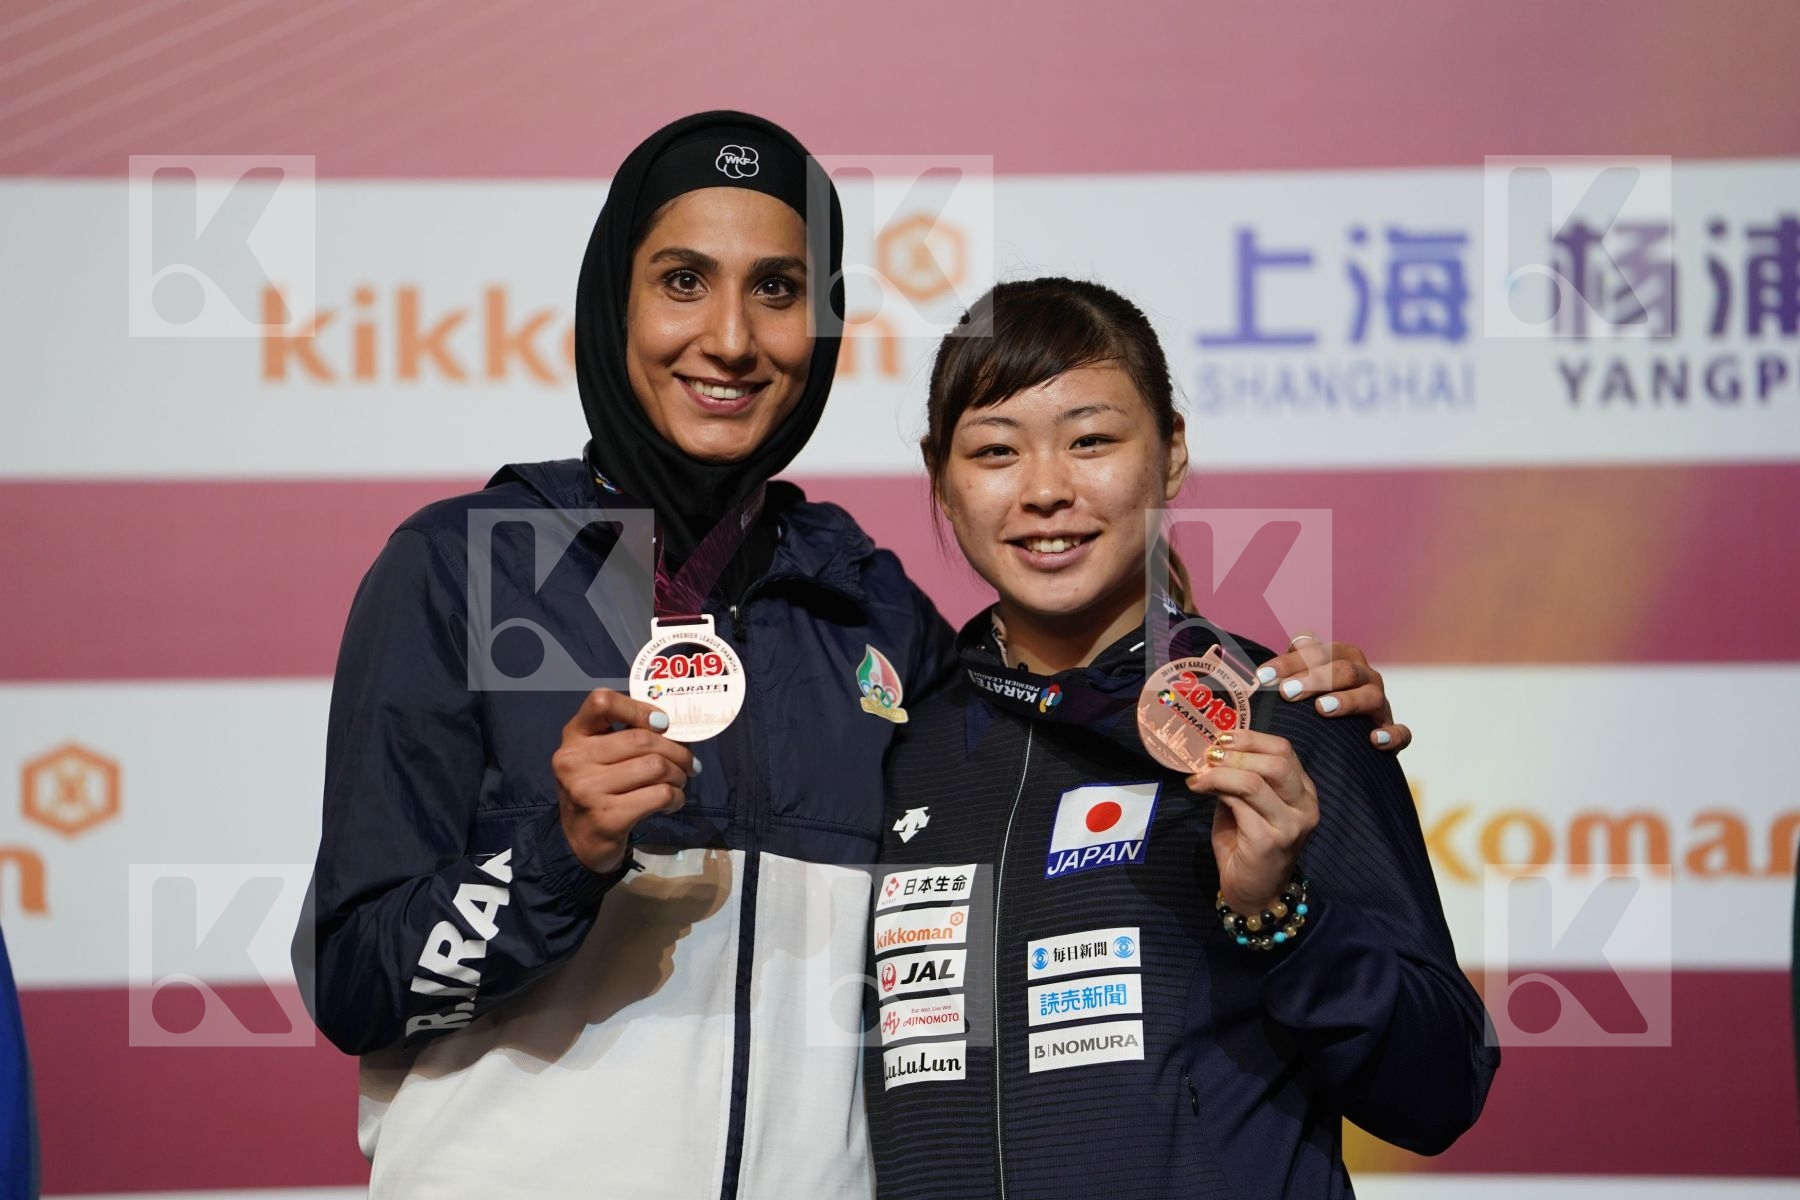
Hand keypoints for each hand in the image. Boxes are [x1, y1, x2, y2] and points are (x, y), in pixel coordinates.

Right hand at [552, 689, 698, 874]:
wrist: (580, 841)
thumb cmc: (599, 789)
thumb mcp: (599, 756)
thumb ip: (627, 735)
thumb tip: (675, 726)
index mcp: (574, 735)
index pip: (602, 702)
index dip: (639, 708)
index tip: (662, 724)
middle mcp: (574, 759)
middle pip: (642, 739)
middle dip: (677, 751)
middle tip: (688, 763)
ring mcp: (587, 789)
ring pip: (656, 767)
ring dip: (679, 775)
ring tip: (679, 782)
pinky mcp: (606, 817)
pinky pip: (659, 795)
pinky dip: (676, 797)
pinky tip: (672, 801)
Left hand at [1186, 728, 1317, 915]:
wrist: (1254, 894)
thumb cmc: (1246, 847)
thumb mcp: (1245, 806)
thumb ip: (1239, 779)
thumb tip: (1212, 751)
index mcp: (1303, 792)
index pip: (1284, 750)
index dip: (1250, 739)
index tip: (1220, 738)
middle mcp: (1304, 807)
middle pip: (1276, 762)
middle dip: (1237, 753)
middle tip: (1208, 755)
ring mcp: (1290, 825)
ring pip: (1256, 781)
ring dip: (1221, 772)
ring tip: (1200, 774)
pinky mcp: (1269, 841)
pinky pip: (1240, 804)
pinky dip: (1216, 789)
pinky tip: (1198, 788)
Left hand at [1258, 633, 1410, 751]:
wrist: (1347, 735)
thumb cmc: (1314, 702)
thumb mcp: (1299, 682)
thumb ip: (1285, 669)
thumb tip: (1257, 668)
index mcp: (1341, 657)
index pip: (1316, 652)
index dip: (1289, 662)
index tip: (1262, 676)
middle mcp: (1364, 676)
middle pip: (1344, 670)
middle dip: (1315, 679)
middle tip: (1287, 693)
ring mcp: (1380, 703)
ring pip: (1371, 695)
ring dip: (1348, 701)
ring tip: (1322, 709)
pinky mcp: (1391, 731)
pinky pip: (1400, 732)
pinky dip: (1392, 734)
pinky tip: (1374, 740)